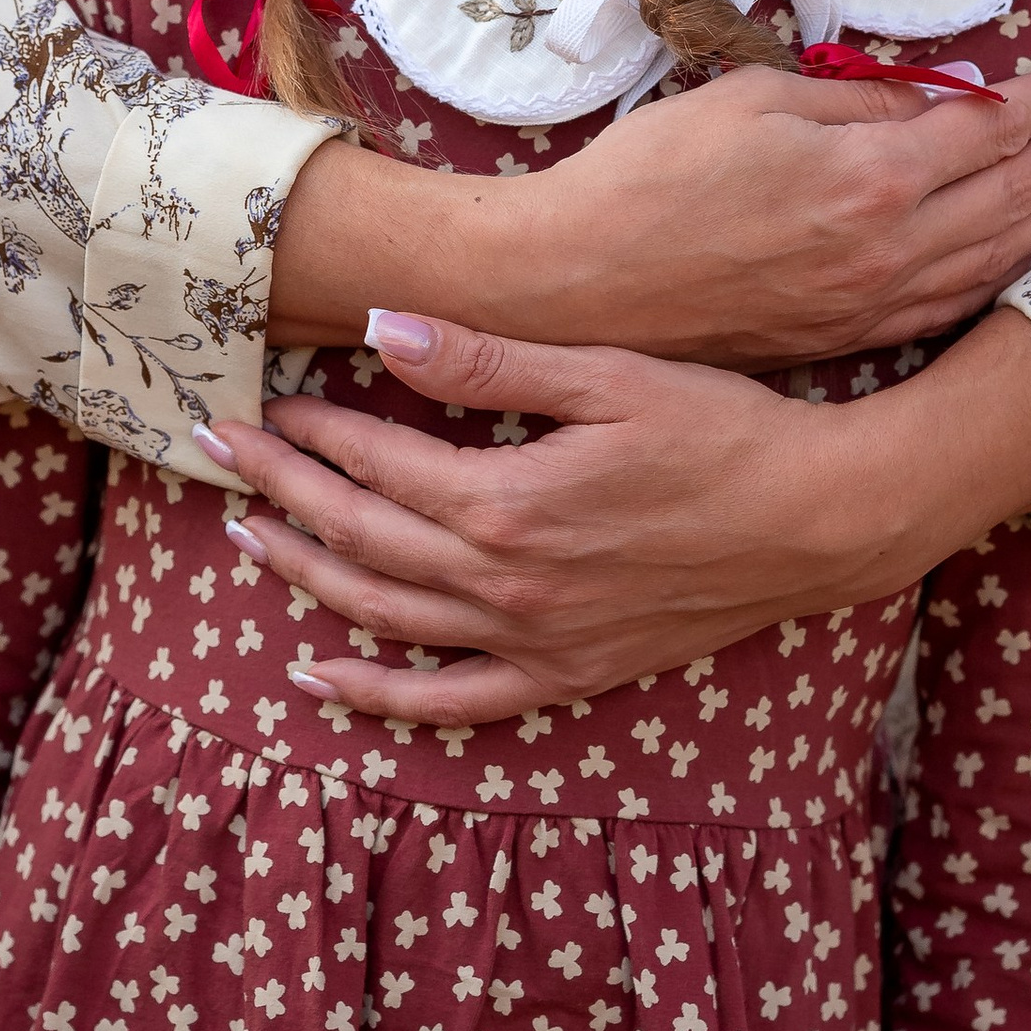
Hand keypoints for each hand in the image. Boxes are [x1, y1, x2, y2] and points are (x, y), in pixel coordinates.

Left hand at [203, 302, 1030, 724]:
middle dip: (278, 489)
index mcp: (507, 504)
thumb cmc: (722, 428)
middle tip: (214, 447)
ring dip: (305, 575)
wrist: (816, 520)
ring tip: (246, 533)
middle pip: (360, 539)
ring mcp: (533, 640)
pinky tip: (320, 676)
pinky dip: (377, 694)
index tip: (265, 398)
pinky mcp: (567, 675)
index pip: (376, 465)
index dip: (312, 430)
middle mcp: (505, 585)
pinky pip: (451, 702)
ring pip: (384, 618)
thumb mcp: (607, 375)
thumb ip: (490, 362)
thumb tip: (385, 328)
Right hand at [267, 53, 1030, 361]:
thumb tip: (934, 104)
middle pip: (1017, 194)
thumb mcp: (752, 100)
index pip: (993, 130)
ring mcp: (875, 304)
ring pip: (1000, 254)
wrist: (581, 286)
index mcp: (871, 178)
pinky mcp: (851, 337)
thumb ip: (857, 102)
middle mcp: (890, 250)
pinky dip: (1011, 265)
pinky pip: (958, 297)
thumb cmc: (651, 176)